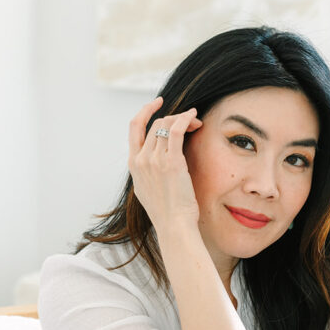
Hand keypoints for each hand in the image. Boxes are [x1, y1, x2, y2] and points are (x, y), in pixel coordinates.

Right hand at [128, 97, 202, 233]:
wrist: (174, 226)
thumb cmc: (167, 212)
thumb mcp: (147, 190)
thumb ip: (147, 173)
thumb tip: (154, 164)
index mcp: (133, 164)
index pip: (134, 127)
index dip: (145, 111)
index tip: (157, 103)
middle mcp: (141, 159)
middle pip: (154, 124)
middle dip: (172, 117)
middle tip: (189, 120)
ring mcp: (154, 160)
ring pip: (166, 124)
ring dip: (183, 119)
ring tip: (196, 123)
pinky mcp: (172, 162)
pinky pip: (176, 130)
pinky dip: (185, 118)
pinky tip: (194, 117)